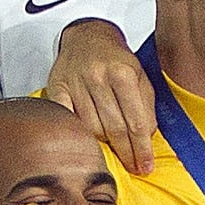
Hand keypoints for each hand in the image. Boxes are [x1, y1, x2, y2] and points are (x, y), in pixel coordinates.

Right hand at [47, 19, 155, 173]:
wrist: (88, 36)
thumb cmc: (117, 60)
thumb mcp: (141, 76)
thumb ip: (146, 106)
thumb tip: (147, 138)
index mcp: (123, 74)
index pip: (136, 122)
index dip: (142, 148)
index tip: (146, 165)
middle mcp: (99, 77)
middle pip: (114, 128)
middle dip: (127, 153)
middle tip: (134, 167)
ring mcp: (76, 83)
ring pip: (91, 127)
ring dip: (104, 146)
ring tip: (115, 155)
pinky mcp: (57, 87)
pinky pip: (67, 119)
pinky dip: (78, 133)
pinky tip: (87, 145)